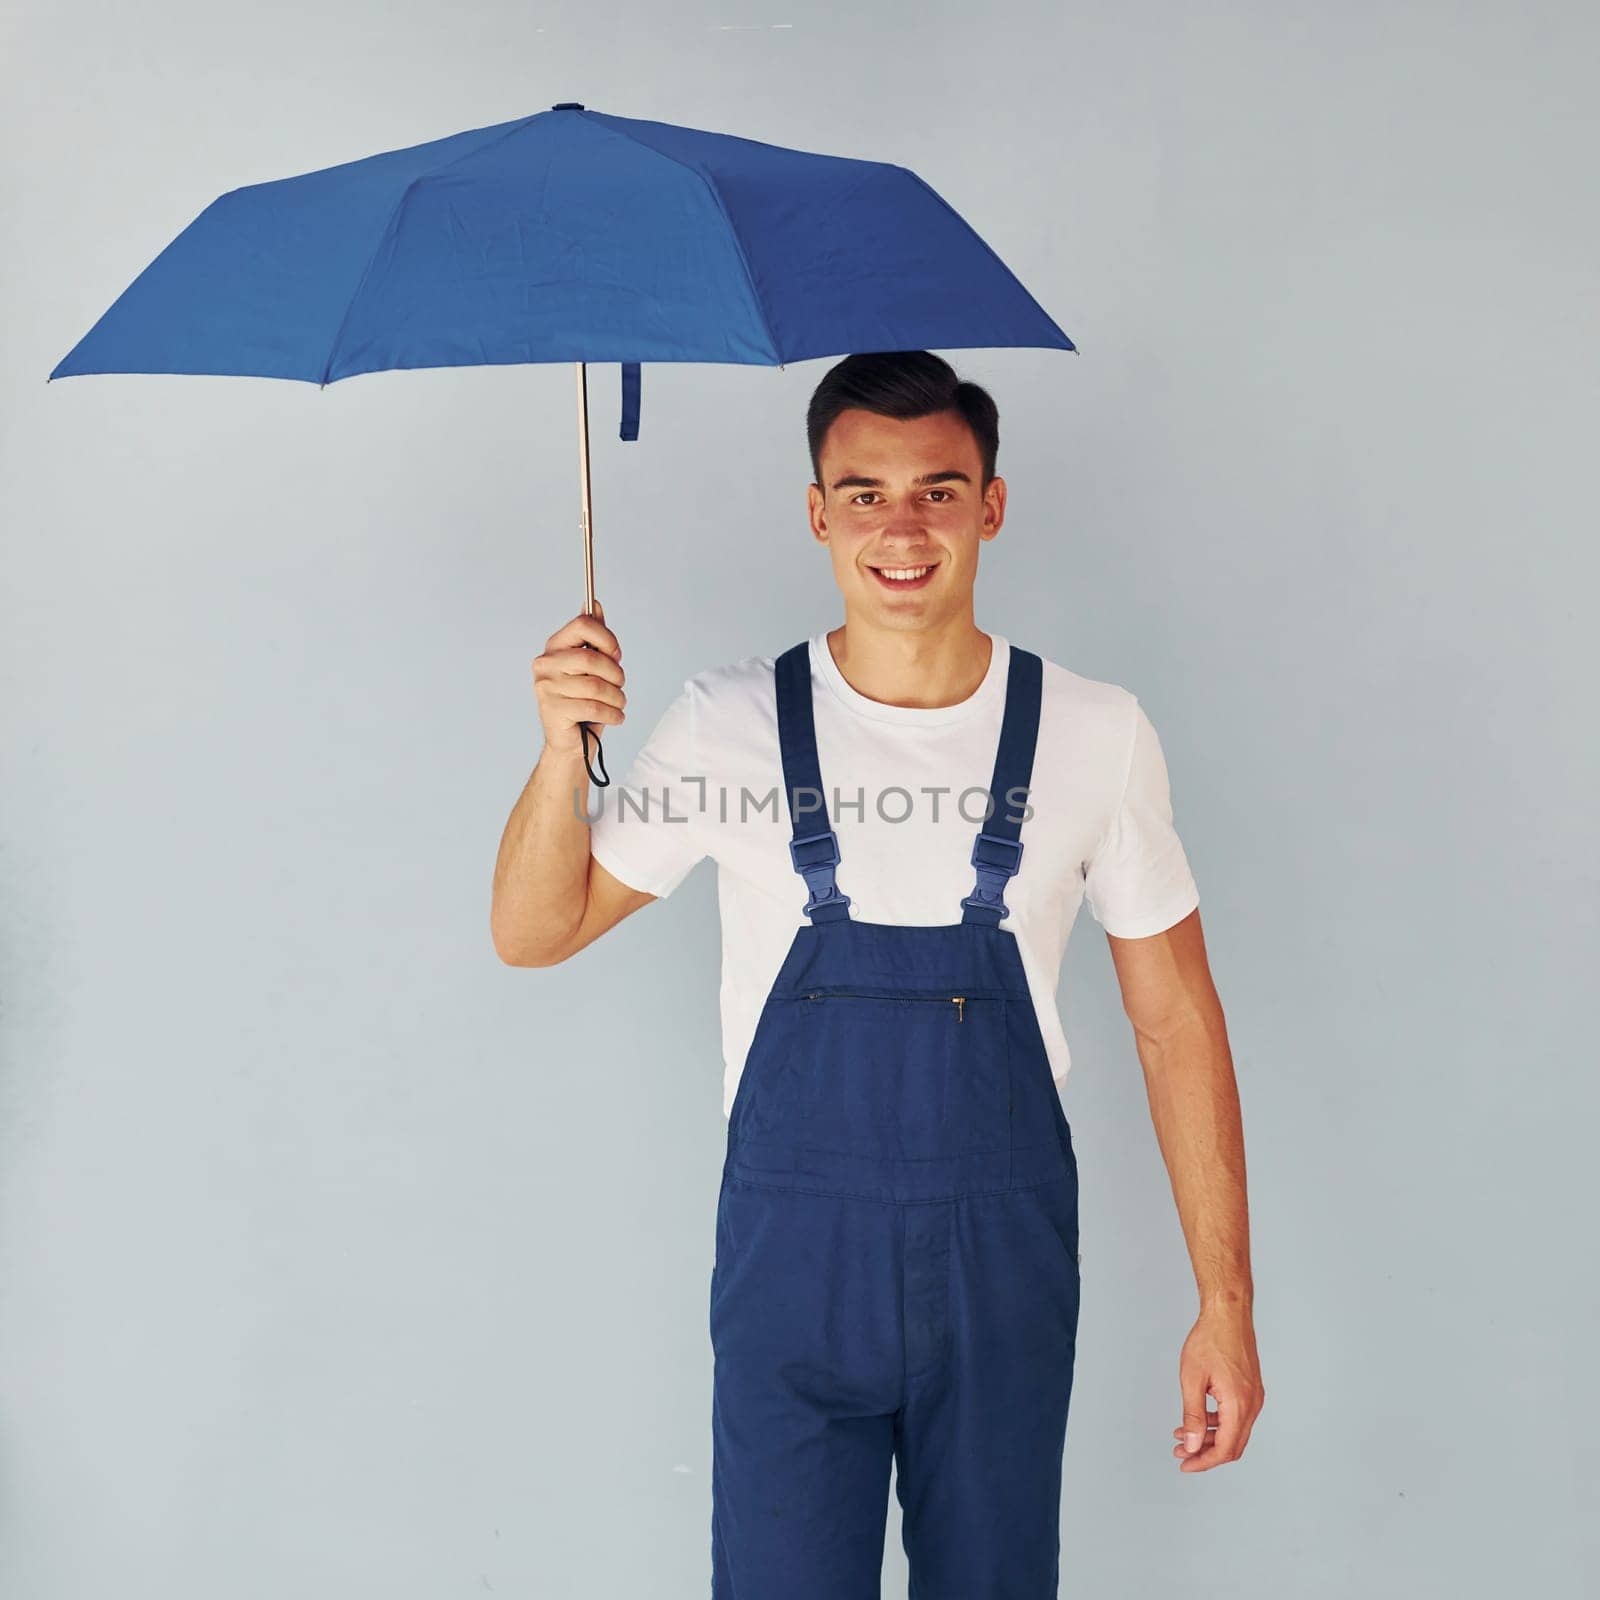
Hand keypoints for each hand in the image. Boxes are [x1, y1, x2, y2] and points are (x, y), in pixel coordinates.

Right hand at [531, 601, 624, 756]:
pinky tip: (615, 718)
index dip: (607, 638)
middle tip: (620, 685)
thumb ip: (593, 637)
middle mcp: (545, 664)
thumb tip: (594, 604)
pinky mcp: (552, 710)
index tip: (616, 655)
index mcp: (554, 648)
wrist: (571, 743)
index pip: (582, 624)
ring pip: (596, 686)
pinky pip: (593, 707)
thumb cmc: (583, 702)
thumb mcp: (592, 667)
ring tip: (618, 704)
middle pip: (591, 658)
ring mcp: (546, 687)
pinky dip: (612, 714)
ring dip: (617, 698)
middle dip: (615, 674)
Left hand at [1171, 1302, 1263, 1470]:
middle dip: (1205, 1453)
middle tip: (1181, 1452)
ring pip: (1234, 1431)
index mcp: (1239, 1405)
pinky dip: (1218, 1423)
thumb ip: (1192, 1416)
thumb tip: (1191, 1445)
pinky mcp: (1251, 1390)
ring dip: (1210, 1437)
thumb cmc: (1209, 1339)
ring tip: (1183, 1435)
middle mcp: (1252, 1405)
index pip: (1224, 1449)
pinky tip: (1199, 1418)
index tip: (1184, 1464)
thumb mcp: (1192, 1379)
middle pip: (1232, 1445)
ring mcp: (1254, 1397)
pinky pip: (1237, 1417)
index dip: (1203, 1462)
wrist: (1228, 1313)